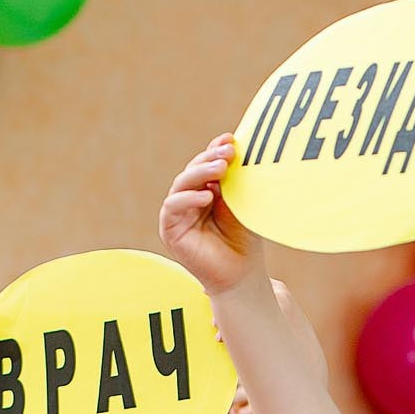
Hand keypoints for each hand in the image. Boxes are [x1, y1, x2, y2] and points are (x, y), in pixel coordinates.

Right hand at [159, 135, 263, 295]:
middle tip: (228, 153)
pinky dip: (188, 199)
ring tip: (221, 168)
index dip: (216, 149)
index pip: (207, 163)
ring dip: (200, 173)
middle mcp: (190, 199)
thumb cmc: (244, 239)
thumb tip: (232, 145)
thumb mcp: (241, 202)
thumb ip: (234, 178)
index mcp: (206, 189)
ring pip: (182, 184)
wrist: (242, 274)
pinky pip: (173, 207)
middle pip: (194, 170)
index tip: (232, 139)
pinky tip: (207, 196)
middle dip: (210, 158)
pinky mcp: (170, 229)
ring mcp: (178, 213)